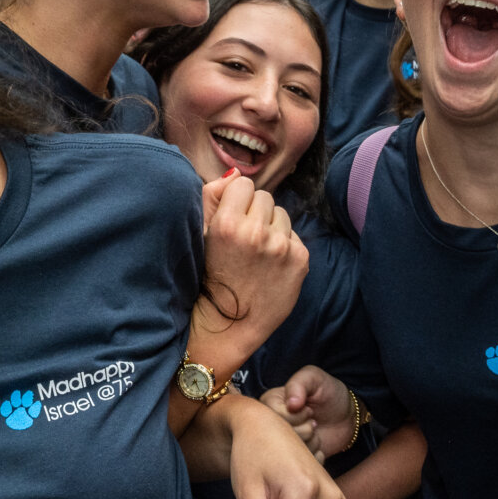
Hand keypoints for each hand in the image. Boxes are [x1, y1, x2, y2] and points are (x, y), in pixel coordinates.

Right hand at [197, 172, 309, 359]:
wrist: (228, 323)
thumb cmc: (207, 277)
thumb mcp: (197, 235)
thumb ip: (210, 197)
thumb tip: (235, 175)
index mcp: (226, 223)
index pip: (243, 185)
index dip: (236, 200)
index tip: (231, 218)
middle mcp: (256, 233)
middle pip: (264, 197)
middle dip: (254, 212)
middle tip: (243, 239)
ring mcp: (281, 247)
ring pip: (281, 214)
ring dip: (271, 227)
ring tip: (256, 252)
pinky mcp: (300, 260)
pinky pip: (294, 236)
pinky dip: (283, 246)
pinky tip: (269, 265)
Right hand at [262, 365, 358, 459]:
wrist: (348, 414)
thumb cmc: (329, 392)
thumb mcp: (315, 378)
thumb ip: (299, 384)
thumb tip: (291, 404)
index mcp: (270, 403)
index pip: (273, 418)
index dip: (295, 417)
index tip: (309, 410)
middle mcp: (272, 423)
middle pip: (280, 437)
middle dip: (305, 431)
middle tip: (314, 422)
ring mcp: (284, 442)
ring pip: (291, 453)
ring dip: (311, 443)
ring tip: (316, 431)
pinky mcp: (298, 458)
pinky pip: (303, 464)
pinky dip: (316, 456)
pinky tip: (319, 444)